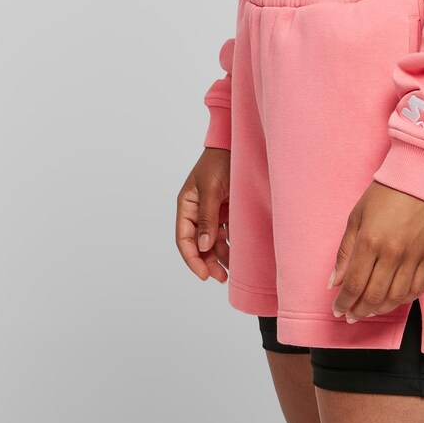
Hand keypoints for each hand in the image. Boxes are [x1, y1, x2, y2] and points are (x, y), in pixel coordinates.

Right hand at [176, 148, 230, 283]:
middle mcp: (197, 211)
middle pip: (198, 244)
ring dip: (219, 257)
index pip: (184, 239)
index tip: (203, 274)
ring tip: (229, 273)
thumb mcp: (211, 189)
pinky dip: (229, 245)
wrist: (239, 144)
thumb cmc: (220, 162)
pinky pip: (225, 233)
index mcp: (186, 205)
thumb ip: (207, 218)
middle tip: (220, 278)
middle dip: (207, 262)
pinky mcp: (226, 210)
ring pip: (212, 241)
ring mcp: (212, 212)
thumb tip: (203, 246)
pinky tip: (236, 256)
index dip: (192, 258)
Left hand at [328, 180, 423, 321]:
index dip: (344, 303)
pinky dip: (404, 300)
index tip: (338, 309)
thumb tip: (334, 282)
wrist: (418, 177)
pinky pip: (417, 289)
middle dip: (359, 311)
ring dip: (380, 309)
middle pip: (374, 296)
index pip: (354, 285)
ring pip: (396, 298)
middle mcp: (392, 253)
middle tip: (351, 315)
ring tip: (369, 310)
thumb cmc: (383, 195)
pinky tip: (393, 299)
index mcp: (370, 241)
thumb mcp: (356, 217)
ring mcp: (414, 256)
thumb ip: (345, 252)